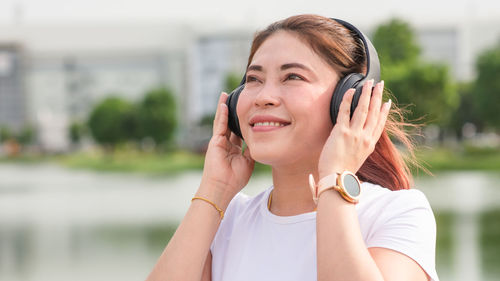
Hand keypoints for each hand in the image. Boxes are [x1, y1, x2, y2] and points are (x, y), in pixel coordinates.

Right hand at [198, 92, 254, 206]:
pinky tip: (224, 104)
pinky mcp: (214, 142)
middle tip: (238, 99)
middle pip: (230, 124)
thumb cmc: (235, 179)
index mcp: (234, 150)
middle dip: (233, 113)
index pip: (239, 133)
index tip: (250, 113)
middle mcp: (226, 144)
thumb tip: (259, 139)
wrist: (222, 188)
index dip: (244, 123)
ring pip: (222, 121)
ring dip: (224, 108)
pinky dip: (221, 114)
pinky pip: (219, 125)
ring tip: (225, 95)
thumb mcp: (248, 162)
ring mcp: (219, 142)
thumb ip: (252, 150)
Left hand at [318, 80, 390, 178]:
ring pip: (363, 109)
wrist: (336, 179)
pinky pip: (345, 111)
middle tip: (380, 84)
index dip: (384, 111)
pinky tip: (351, 90)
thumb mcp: (358, 159)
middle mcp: (364, 137)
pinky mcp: (341, 132)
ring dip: (366, 93)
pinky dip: (348, 99)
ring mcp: (354, 134)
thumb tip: (359, 140)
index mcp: (370, 144)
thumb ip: (360, 147)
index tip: (387, 102)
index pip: (380, 124)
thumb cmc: (342, 171)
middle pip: (374, 112)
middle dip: (377, 96)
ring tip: (368, 83)